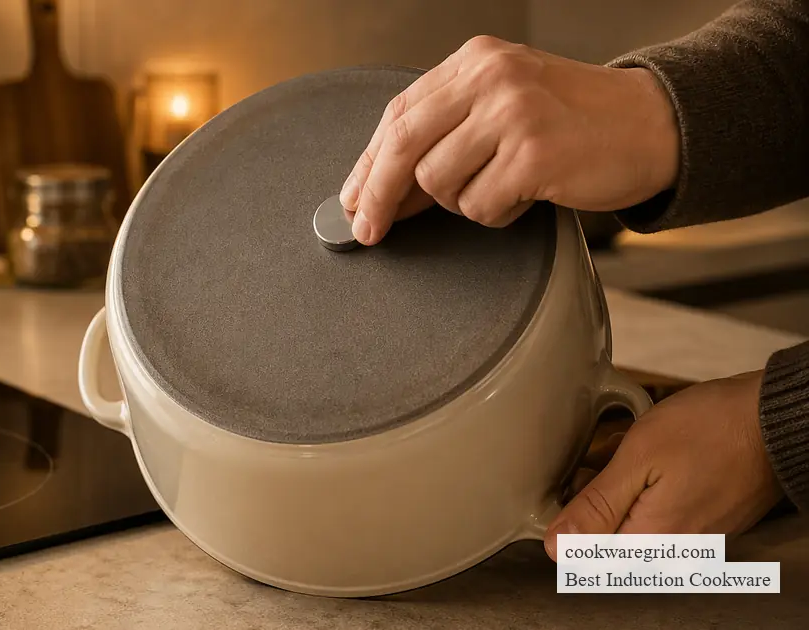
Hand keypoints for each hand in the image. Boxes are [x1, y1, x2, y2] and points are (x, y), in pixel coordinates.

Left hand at [339, 35, 680, 244]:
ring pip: (440, 183)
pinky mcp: (534, 155)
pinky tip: (527, 195)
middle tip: (369, 231)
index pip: (398, 113)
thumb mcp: (504, 104)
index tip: (352, 200)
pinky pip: (480, 207)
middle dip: (378, 196)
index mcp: (476, 61)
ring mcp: (512, 114)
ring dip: (462, 202)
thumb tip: (383, 189)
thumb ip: (447, 131)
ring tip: (502, 186)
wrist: (654, 124)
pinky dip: (497, 214)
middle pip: (403, 146)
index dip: (368, 163)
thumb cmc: (576, 121)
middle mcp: (490, 79)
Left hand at [543, 371, 784, 560]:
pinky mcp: (703, 522)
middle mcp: (673, 552)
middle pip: (607, 537)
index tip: (575, 481)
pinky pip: (657, 513)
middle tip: (605, 459)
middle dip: (597, 497)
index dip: (570, 515)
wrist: (775, 417)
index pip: (585, 555)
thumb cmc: (712, 428)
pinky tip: (655, 458)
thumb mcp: (639, 457)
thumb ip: (596, 507)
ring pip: (630, 521)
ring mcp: (692, 539)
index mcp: (651, 542)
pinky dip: (646, 485)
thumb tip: (556, 545)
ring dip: (621, 488)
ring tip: (631, 452)